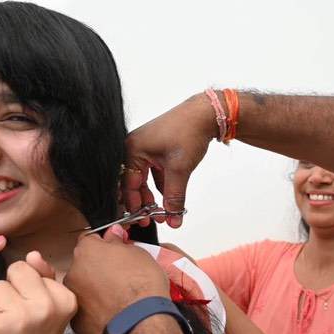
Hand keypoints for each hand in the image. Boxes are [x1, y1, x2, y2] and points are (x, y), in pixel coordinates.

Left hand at [0, 252, 76, 333]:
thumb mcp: (47, 310)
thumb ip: (42, 278)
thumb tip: (33, 254)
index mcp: (65, 298)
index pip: (29, 268)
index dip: (24, 289)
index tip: (31, 313)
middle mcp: (48, 305)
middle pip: (14, 271)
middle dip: (8, 291)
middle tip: (16, 319)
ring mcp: (23, 316)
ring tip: (5, 328)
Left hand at [65, 225, 169, 333]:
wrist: (141, 321)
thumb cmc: (142, 287)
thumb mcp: (138, 253)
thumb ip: (119, 242)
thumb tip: (113, 237)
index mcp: (87, 251)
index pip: (89, 239)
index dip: (103, 244)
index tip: (112, 249)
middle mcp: (74, 272)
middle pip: (83, 264)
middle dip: (97, 268)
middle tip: (118, 274)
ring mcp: (74, 297)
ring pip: (82, 288)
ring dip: (94, 289)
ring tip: (117, 296)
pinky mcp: (76, 321)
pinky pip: (85, 310)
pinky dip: (95, 310)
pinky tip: (112, 311)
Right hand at [123, 93, 216, 226]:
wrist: (205, 114)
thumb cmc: (188, 130)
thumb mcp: (179, 170)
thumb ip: (174, 197)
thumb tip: (173, 218)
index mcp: (132, 149)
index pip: (128, 184)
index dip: (135, 205)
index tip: (144, 220)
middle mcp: (134, 147)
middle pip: (133, 182)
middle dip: (144, 202)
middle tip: (153, 218)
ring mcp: (145, 147)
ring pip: (144, 178)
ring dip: (153, 195)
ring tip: (164, 210)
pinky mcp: (156, 148)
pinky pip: (153, 171)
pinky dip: (161, 184)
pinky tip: (169, 196)